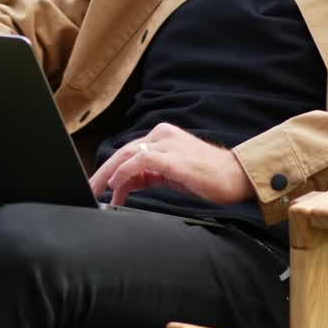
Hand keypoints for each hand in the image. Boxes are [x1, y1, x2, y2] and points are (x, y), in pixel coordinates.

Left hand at [88, 122, 253, 207]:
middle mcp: (163, 136)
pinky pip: (141, 160)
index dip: (110, 169)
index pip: (129, 152)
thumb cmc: (209, 177)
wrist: (237, 177)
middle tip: (90, 189)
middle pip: (123, 151)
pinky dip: (125, 172)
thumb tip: (124, 184)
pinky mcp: (174, 158)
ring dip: (109, 174)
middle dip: (103, 172)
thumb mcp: (172, 175)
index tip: (99, 186)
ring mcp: (168, 145)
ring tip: (99, 191)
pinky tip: (117, 184)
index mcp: (163, 137)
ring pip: (128, 154)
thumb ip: (149, 174)